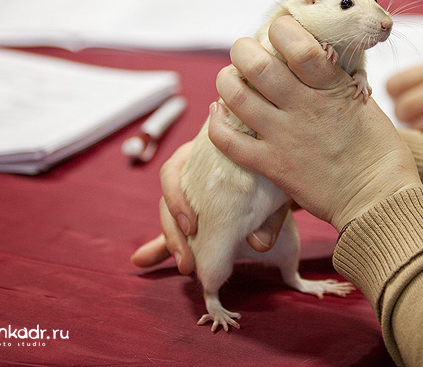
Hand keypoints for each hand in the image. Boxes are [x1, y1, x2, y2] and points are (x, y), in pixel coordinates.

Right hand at [130, 142, 291, 271]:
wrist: (279, 172)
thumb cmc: (273, 173)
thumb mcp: (275, 188)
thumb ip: (271, 214)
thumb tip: (260, 245)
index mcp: (201, 155)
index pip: (173, 171)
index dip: (176, 198)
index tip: (191, 225)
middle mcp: (189, 173)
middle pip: (166, 200)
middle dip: (172, 234)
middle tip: (187, 263)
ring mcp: (189, 194)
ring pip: (168, 217)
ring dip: (170, 244)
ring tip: (185, 267)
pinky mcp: (192, 214)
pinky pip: (173, 230)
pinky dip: (161, 247)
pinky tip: (142, 261)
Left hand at [207, 15, 421, 230]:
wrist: (379, 199)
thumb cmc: (380, 149)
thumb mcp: (364, 100)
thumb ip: (335, 78)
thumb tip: (315, 54)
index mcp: (331, 87)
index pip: (296, 43)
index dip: (280, 28)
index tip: (279, 29)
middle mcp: (303, 107)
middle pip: (255, 64)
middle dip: (242, 49)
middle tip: (246, 52)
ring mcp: (284, 136)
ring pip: (234, 96)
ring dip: (226, 81)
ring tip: (231, 79)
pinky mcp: (272, 165)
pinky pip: (228, 142)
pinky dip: (216, 123)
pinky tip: (219, 113)